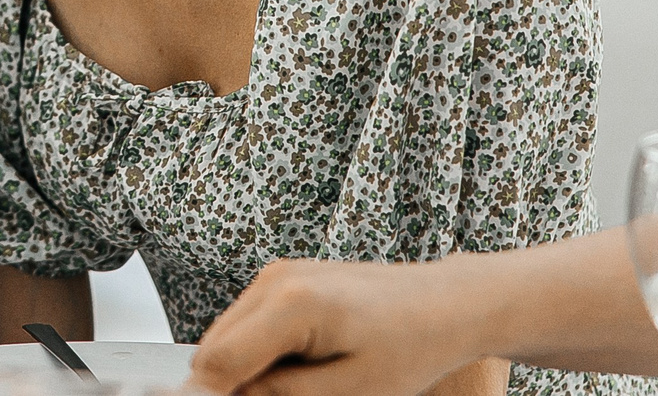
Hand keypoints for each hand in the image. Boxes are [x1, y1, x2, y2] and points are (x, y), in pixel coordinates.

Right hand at [190, 260, 477, 395]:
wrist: (444, 304)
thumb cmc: (410, 345)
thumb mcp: (348, 390)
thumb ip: (279, 395)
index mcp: (291, 303)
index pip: (217, 361)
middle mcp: (275, 278)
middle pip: (213, 346)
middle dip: (226, 384)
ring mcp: (277, 273)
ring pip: (225, 334)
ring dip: (242, 368)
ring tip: (298, 383)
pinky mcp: (284, 277)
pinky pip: (248, 322)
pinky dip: (256, 350)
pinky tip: (297, 365)